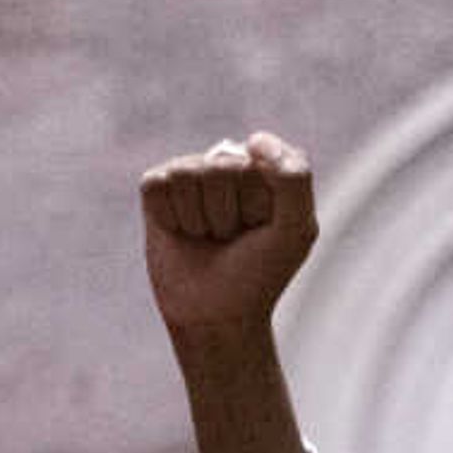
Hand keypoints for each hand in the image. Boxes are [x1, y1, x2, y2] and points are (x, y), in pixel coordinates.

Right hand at [139, 132, 319, 341]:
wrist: (217, 313)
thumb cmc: (259, 272)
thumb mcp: (295, 230)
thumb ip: (294, 179)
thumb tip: (253, 139)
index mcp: (265, 166)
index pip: (258, 162)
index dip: (259, 206)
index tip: (263, 230)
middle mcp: (227, 161)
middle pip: (220, 168)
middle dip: (227, 214)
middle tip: (231, 238)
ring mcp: (190, 171)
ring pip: (187, 176)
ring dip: (199, 220)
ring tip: (208, 237)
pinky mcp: (157, 187)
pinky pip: (158, 186)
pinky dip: (171, 219)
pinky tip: (181, 234)